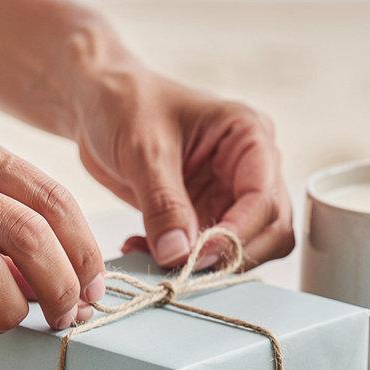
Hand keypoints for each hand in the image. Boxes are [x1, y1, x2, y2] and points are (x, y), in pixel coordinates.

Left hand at [70, 61, 293, 267]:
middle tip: (184, 265)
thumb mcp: (144, 149)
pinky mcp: (208, 213)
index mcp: (248, 136)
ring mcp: (232, 192)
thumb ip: (163, 204)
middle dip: (231, 254)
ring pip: (248, 246)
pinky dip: (182, 260)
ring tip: (158, 256)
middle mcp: (251, 166)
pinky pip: (211, 251)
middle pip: (271, 229)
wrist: (98, 104)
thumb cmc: (126, 104)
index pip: (264, 199)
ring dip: (208, 263)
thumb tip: (178, 254)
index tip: (199, 255)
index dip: (237, 234)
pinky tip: (144, 249)